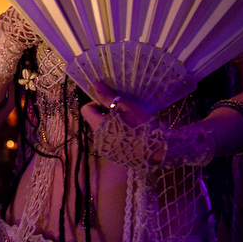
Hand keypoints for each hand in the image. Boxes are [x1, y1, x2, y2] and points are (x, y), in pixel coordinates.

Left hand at [81, 82, 213, 171]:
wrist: (155, 152)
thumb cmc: (140, 126)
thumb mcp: (126, 108)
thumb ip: (108, 97)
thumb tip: (95, 85)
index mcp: (98, 126)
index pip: (86, 109)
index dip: (96, 103)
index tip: (110, 102)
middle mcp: (98, 140)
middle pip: (95, 120)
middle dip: (106, 113)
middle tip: (123, 111)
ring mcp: (105, 150)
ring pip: (103, 130)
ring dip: (112, 124)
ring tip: (129, 123)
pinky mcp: (114, 156)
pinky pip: (110, 141)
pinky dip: (117, 135)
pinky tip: (131, 134)